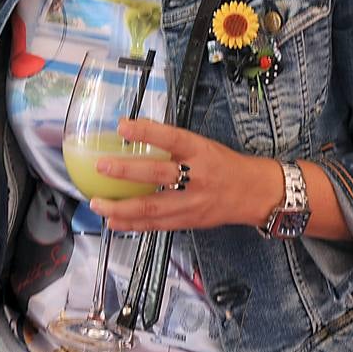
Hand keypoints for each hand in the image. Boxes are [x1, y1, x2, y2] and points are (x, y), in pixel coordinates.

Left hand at [88, 118, 281, 232]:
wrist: (255, 193)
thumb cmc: (223, 164)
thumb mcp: (202, 145)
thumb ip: (172, 143)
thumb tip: (132, 131)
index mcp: (200, 150)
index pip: (171, 138)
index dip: (146, 132)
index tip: (122, 126)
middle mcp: (197, 176)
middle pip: (158, 174)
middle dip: (126, 172)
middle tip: (101, 166)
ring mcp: (193, 202)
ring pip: (154, 207)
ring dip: (122, 207)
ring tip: (98, 204)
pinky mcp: (190, 221)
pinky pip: (157, 224)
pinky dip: (133, 224)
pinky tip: (114, 222)